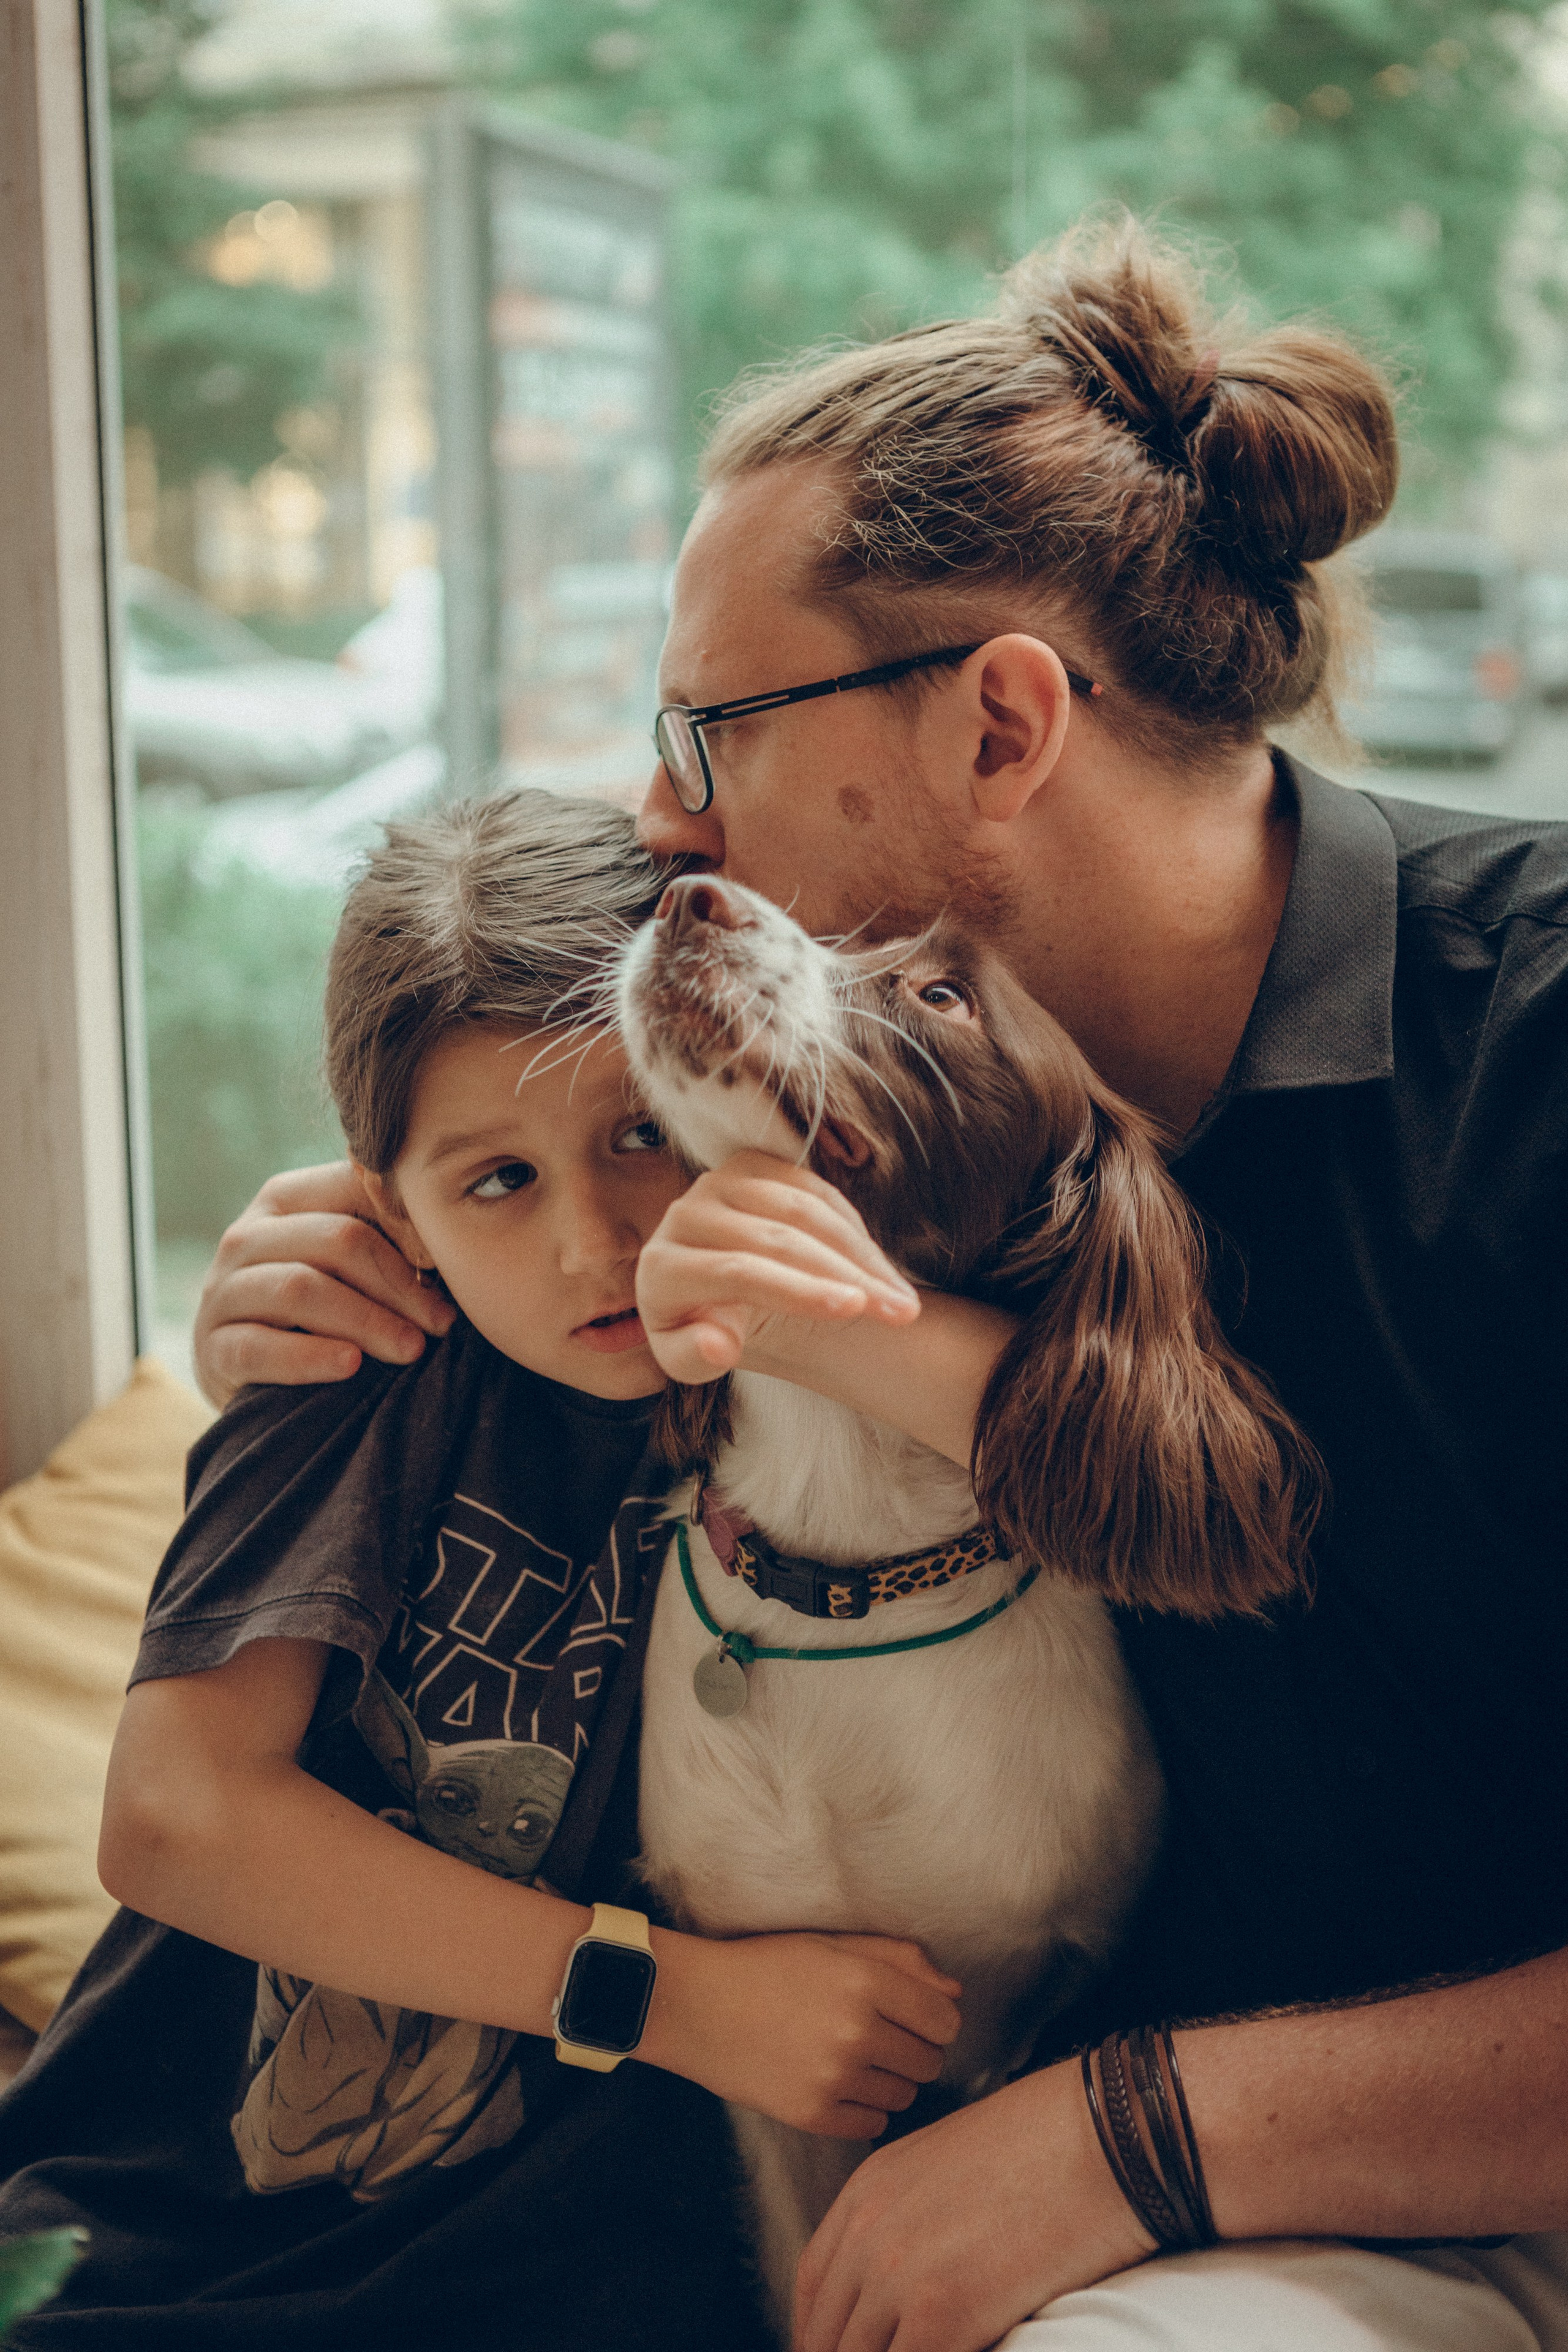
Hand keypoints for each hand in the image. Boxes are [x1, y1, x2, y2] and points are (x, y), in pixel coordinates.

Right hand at [192, 1162, 454, 1407]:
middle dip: (399, 1284)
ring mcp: (223, 1291)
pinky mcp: (212, 1347)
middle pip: (336, 1240)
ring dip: (366, 1321)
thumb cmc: (324, 1310)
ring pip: (300, 1289)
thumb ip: (387, 1236)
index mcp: (286, 1198)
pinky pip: (258, 1347)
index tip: (452, 1262)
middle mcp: (247, 1236)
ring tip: (411, 1349)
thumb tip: (452, 1230)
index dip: (411, 1225)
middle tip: (442, 1322)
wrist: (254, 1378)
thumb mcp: (351, 1265)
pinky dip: (309, 1357)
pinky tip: (351, 1366)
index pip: (354, 1188)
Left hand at [635, 1152, 919, 1384]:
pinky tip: (881, 1272)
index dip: (798, 1289)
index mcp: (661, 1266)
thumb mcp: (690, 1360)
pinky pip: (814, 1191)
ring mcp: (719, 1183)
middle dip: (845, 1275)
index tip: (852, 1310)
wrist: (707, 1290)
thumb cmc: (702, 1330)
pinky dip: (853, 1230)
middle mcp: (684, 1215)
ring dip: (861, 1254)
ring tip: (903, 1301)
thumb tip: (718, 1343)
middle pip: (777, 1239)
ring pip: (803, 1209)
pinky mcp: (753, 1166)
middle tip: (899, 1311)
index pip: (737, 1271)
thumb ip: (695, 1357)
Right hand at [642, 1929, 960, 2139]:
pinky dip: (862, 2109)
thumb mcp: (833, 1946)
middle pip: (930, 2061)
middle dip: (913, 2050)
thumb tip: (955, 1991)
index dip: (935, 2019)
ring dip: (888, 2080)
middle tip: (878, 2036)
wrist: (697, 2006)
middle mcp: (856, 2032)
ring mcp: (834, 2078)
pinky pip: (872, 2125)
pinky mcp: (812, 2115)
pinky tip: (835, 2084)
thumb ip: (900, 1960)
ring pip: (904, 2096)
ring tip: (850, 2057)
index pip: (945, 2019)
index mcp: (865, 1982)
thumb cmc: (767, 1967)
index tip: (914, 2017)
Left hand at [792, 2061, 1153, 2351]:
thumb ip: (909, 2218)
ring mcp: (899, 2276)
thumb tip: (901, 2284)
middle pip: (825, 2332)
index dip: (818, 2332)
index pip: (812, 2286)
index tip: (833, 2350)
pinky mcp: (941, 2315)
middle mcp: (870, 2232)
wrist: (1100, 2137)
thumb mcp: (949, 2165)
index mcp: (869, 2190)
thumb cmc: (1045, 2143)